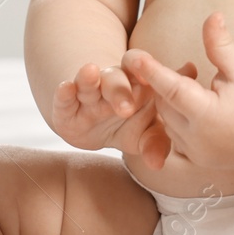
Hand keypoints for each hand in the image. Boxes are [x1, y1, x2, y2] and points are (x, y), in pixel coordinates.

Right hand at [51, 57, 194, 169]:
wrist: (92, 130)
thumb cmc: (127, 125)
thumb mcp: (144, 135)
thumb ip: (156, 142)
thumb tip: (158, 163)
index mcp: (139, 86)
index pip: (147, 73)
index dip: (156, 72)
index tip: (169, 75)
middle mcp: (113, 84)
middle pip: (117, 80)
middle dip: (121, 91)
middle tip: (127, 109)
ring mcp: (88, 93)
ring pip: (89, 82)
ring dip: (89, 78)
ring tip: (91, 71)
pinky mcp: (66, 105)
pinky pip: (64, 96)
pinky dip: (64, 92)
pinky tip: (66, 87)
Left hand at [122, 13, 233, 169]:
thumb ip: (221, 45)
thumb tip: (213, 15)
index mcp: (209, 116)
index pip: (172, 90)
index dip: (152, 72)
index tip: (134, 56)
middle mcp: (198, 139)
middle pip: (164, 104)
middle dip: (164, 83)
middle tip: (175, 67)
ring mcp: (196, 153)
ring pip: (166, 120)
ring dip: (169, 101)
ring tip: (186, 85)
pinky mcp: (197, 159)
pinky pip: (174, 134)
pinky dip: (176, 118)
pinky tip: (189, 106)